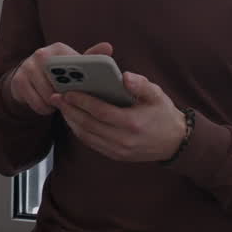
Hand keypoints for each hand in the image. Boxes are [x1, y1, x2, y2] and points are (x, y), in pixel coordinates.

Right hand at [7, 42, 114, 114]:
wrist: (28, 76)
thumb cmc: (58, 73)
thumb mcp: (74, 65)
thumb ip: (90, 58)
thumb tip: (108, 47)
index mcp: (58, 48)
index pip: (73, 66)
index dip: (79, 82)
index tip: (83, 92)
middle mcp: (41, 54)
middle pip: (60, 83)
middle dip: (66, 95)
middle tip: (71, 100)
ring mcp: (28, 66)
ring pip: (48, 95)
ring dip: (56, 104)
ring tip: (59, 102)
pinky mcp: (18, 80)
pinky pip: (37, 103)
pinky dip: (44, 109)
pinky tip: (48, 105)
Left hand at [51, 70, 186, 162]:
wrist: (175, 142)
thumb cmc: (163, 114)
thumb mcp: (157, 94)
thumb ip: (140, 84)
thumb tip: (124, 76)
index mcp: (132, 123)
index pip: (100, 112)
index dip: (81, 101)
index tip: (68, 92)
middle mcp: (123, 140)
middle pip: (88, 125)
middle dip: (70, 110)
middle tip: (56, 97)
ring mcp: (119, 150)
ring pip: (87, 136)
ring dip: (71, 121)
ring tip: (62, 107)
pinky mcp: (116, 156)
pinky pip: (92, 143)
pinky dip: (79, 131)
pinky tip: (73, 119)